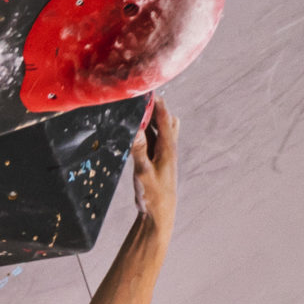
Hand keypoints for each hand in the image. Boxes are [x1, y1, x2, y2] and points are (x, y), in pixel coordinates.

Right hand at [131, 96, 178, 235]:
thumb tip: (136, 129)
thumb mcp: (143, 173)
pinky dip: (146, 132)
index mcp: (168, 148)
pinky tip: (136, 131)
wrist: (159, 214)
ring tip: (138, 110)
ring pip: (160, 129)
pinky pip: (152, 141)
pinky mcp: (155, 161)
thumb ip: (139, 150)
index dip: (157, 102)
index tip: (148, 89)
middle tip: (141, 98)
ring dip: (151, 119)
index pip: (165, 118)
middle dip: (155, 107)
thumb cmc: (154, 195)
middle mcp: (168, 148)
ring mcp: (162, 154)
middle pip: (165, 120)